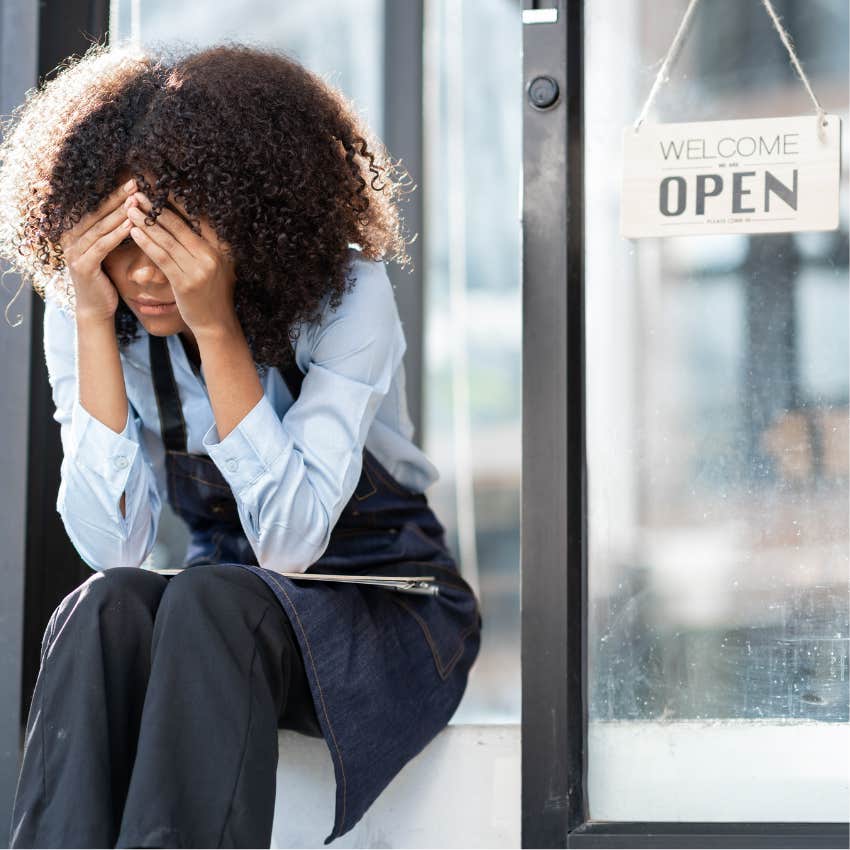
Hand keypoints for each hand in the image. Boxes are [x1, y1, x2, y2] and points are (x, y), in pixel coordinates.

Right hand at [59, 179, 136, 322]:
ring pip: (100, 227)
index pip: (96, 208)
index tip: (133, 181)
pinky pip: (103, 245)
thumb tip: (131, 209)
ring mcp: (74, 252)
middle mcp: (70, 238)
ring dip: (120, 212)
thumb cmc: (106, 278)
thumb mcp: (106, 250)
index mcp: (75, 232)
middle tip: (136, 183)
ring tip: (137, 200)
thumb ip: (111, 231)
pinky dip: (118, 234)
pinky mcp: (82, 265)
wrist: (96, 308)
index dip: (113, 194)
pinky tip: (132, 224)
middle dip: (118, 197)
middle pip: (97, 213)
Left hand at [125, 191, 237, 335]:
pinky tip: (133, 231)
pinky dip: (146, 242)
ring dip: (146, 221)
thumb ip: (203, 246)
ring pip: (168, 239)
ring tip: (130, 208)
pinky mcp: (185, 283)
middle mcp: (212, 255)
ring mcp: (199, 269)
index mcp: (221, 248)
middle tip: (138, 191)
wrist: (216, 324)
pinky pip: (162, 257)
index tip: (159, 186)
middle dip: (157, 206)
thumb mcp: (215, 266)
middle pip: (180, 224)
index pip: (197, 217)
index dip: (176, 200)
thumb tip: (185, 222)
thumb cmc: (212, 294)